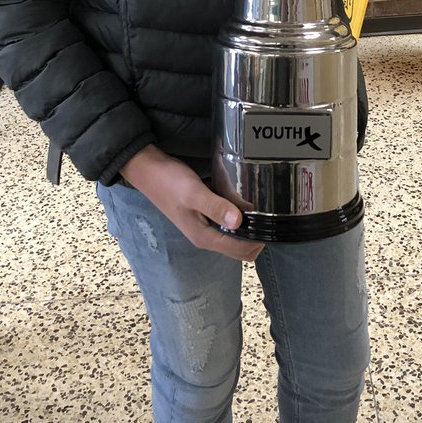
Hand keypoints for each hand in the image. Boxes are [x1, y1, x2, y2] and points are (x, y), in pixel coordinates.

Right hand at [121, 145, 263, 261]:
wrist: (147, 170)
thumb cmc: (169, 182)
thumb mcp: (193, 193)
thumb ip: (216, 207)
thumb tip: (239, 222)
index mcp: (205, 237)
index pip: (242, 252)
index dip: (261, 241)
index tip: (273, 222)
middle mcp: (206, 236)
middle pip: (241, 247)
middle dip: (258, 235)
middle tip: (270, 212)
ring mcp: (204, 226)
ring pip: (235, 235)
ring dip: (249, 226)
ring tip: (262, 206)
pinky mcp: (203, 214)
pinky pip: (227, 222)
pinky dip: (239, 216)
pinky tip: (244, 201)